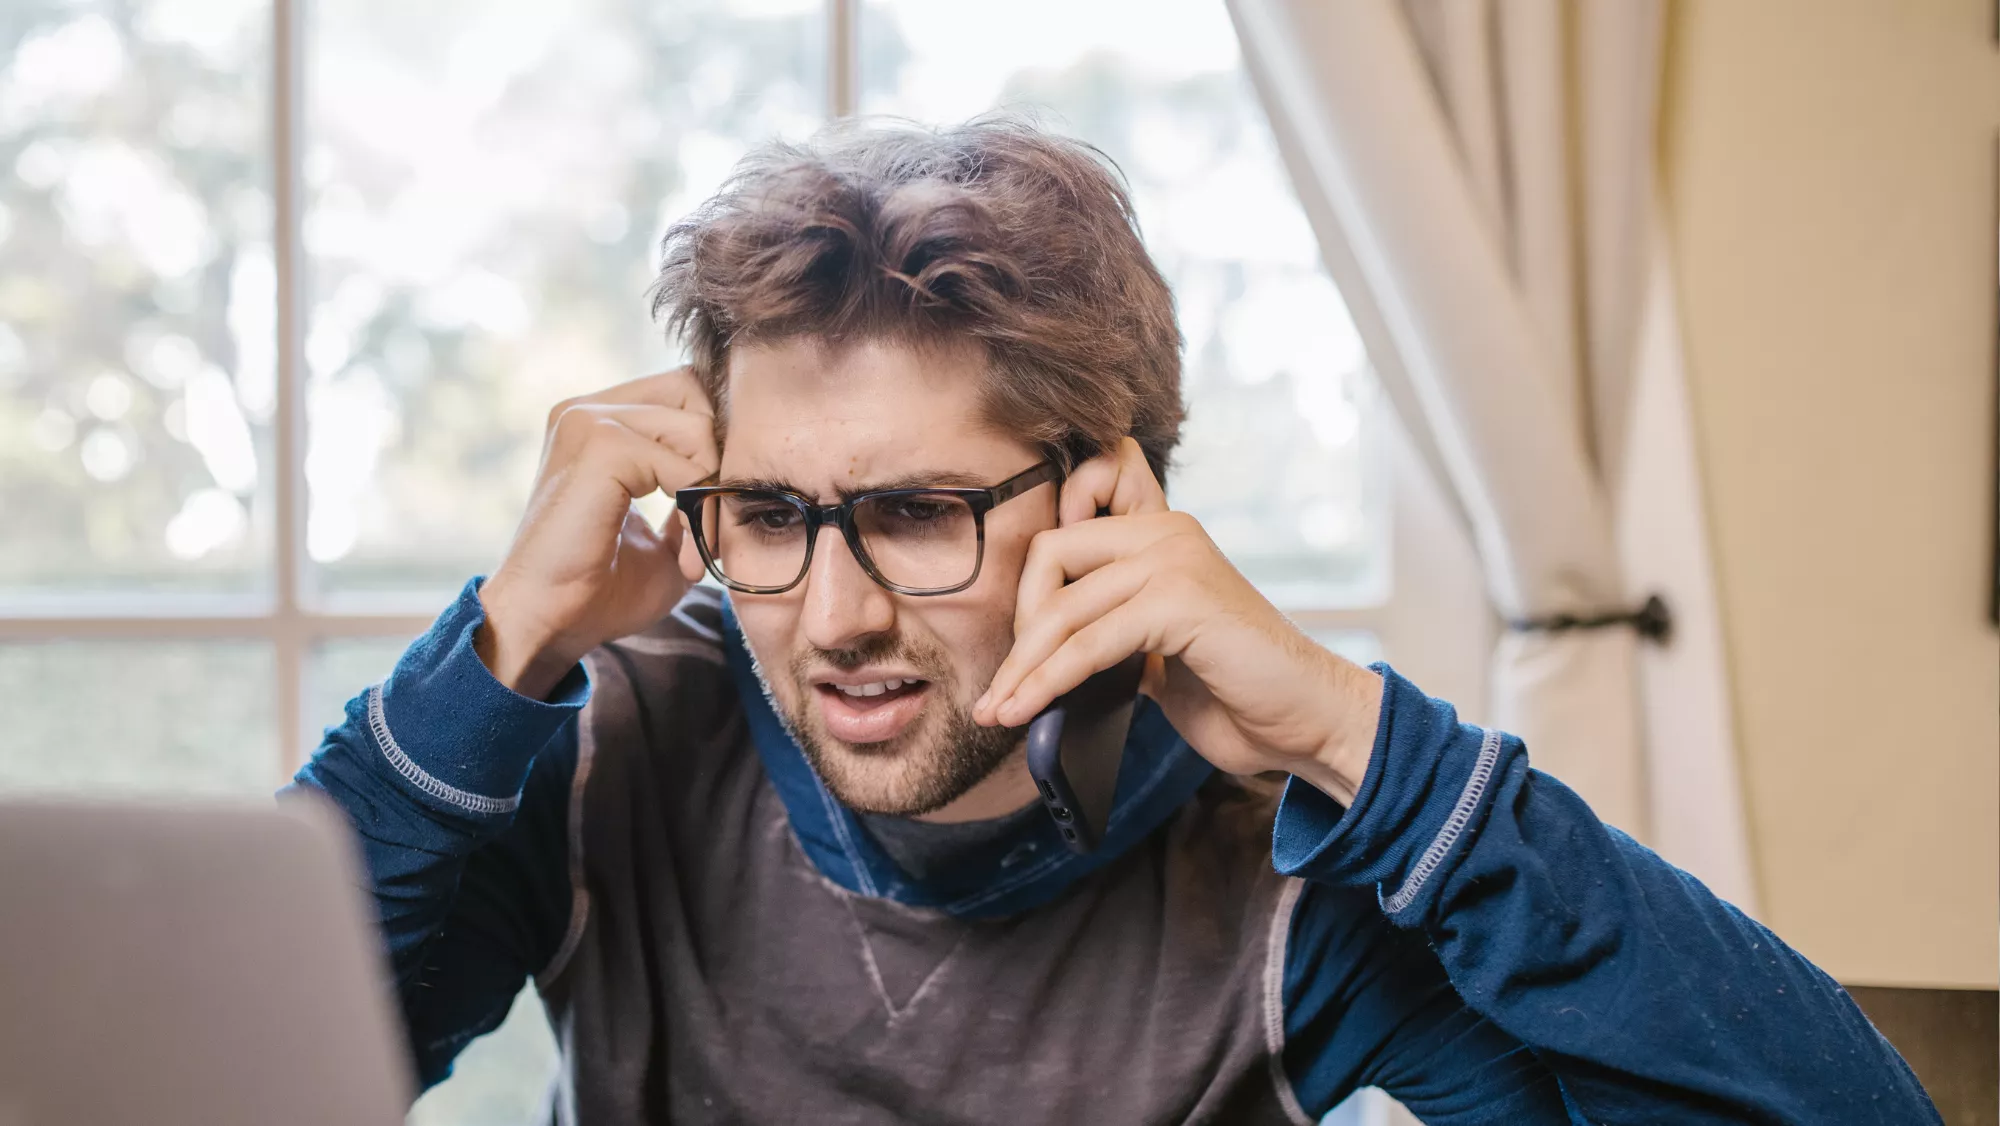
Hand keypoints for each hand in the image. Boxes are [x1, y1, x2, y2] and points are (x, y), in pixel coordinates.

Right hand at [476, 369, 717, 698]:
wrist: (549, 625)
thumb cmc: (600, 589)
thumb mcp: (665, 534)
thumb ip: (695, 493)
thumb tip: (738, 471)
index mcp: (597, 420)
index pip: (685, 391)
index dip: (716, 442)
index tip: (714, 509)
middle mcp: (587, 410)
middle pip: (696, 392)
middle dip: (719, 458)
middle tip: (713, 525)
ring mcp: (589, 421)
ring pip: (697, 429)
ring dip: (711, 495)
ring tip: (698, 550)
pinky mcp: (600, 446)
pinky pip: (684, 466)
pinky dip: (697, 514)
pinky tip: (684, 559)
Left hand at [971, 438, 1383, 800]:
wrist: (1310, 722)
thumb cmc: (1238, 693)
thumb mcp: (1159, 652)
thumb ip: (1112, 631)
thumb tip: (1035, 657)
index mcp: (1161, 535)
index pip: (1067, 525)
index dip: (1031, 585)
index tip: (1017, 650)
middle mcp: (1167, 533)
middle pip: (1049, 557)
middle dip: (1017, 631)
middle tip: (1000, 691)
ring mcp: (1175, 561)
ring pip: (1063, 606)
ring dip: (1022, 668)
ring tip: (999, 712)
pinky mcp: (1181, 600)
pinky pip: (1090, 640)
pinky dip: (1050, 679)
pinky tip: (1029, 710)